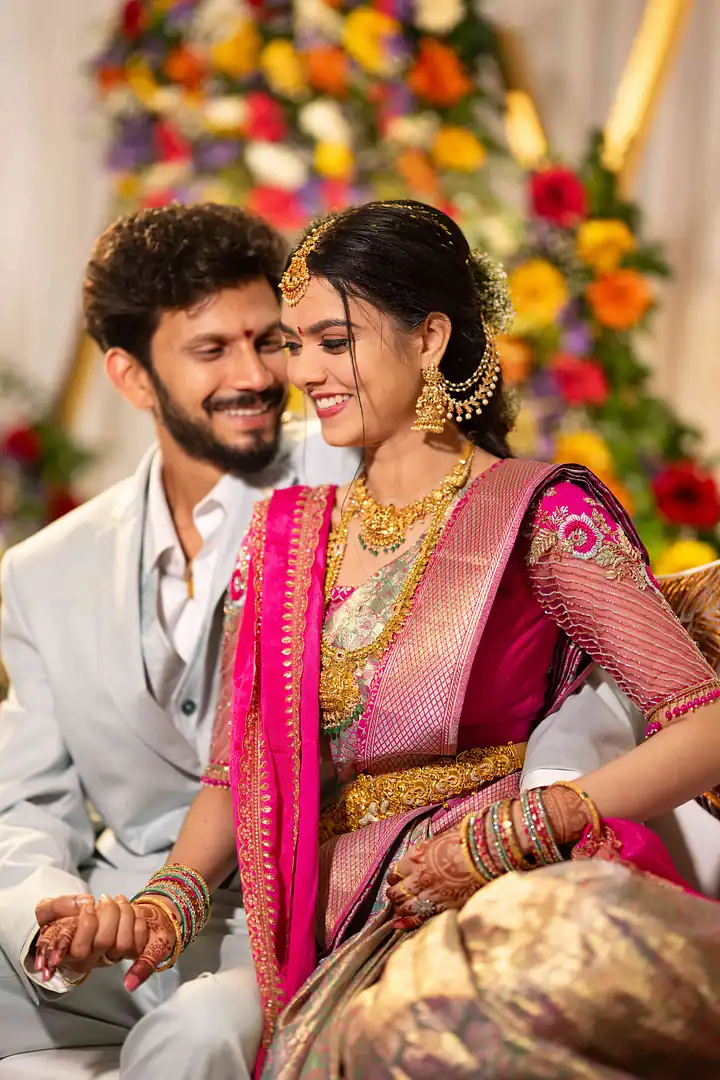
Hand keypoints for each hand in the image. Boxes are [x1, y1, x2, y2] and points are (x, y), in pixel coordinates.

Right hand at [33, 894, 173, 989]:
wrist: (75, 926)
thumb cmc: (59, 920)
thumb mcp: (47, 910)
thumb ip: (58, 905)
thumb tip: (86, 902)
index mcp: (67, 954)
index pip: (80, 949)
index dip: (88, 924)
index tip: (90, 904)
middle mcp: (89, 960)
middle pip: (105, 942)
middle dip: (109, 913)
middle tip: (104, 898)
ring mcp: (109, 958)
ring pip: (124, 944)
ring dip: (125, 915)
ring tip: (118, 899)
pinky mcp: (126, 954)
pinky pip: (139, 944)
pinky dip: (139, 922)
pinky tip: (131, 908)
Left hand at [386, 827, 479, 929]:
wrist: (484, 854)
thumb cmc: (464, 840)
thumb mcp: (438, 839)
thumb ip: (426, 850)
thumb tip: (424, 852)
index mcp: (415, 857)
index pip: (396, 872)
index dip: (395, 877)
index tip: (395, 880)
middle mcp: (418, 877)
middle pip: (397, 891)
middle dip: (395, 894)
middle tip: (396, 896)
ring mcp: (429, 894)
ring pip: (405, 906)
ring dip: (400, 908)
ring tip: (400, 909)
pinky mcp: (442, 907)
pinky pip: (420, 917)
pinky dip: (408, 922)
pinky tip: (399, 925)